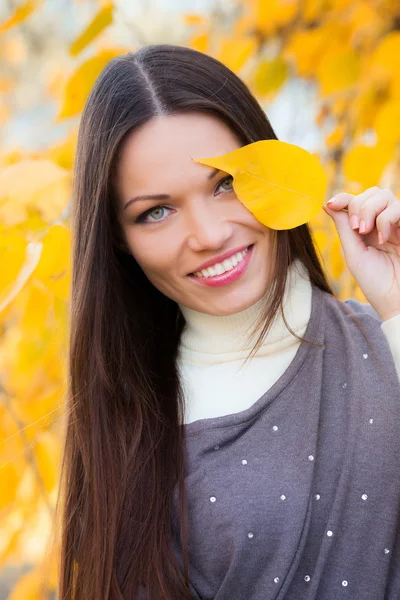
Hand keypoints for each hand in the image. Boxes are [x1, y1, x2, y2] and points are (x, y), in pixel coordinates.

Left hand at [323, 186, 399, 321]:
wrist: (397, 301)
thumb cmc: (376, 282)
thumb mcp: (354, 254)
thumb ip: (343, 228)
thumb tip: (327, 205)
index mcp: (367, 229)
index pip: (355, 201)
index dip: (342, 198)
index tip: (330, 204)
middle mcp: (383, 223)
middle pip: (370, 193)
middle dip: (357, 206)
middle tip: (356, 229)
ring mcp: (398, 224)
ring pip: (383, 195)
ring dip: (369, 211)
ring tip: (367, 233)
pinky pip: (398, 207)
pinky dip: (386, 220)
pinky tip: (384, 239)